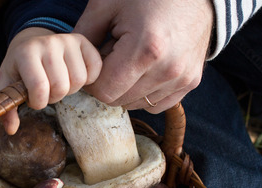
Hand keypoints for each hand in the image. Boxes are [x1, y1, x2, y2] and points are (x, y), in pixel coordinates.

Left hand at [0, 27, 101, 133]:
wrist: (30, 42)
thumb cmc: (19, 67)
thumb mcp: (7, 84)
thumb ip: (8, 107)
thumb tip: (11, 130)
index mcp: (26, 53)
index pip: (39, 87)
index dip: (38, 102)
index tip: (33, 98)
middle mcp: (48, 43)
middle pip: (62, 86)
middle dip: (53, 97)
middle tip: (46, 91)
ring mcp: (67, 40)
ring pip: (80, 80)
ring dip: (70, 89)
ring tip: (58, 83)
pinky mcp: (83, 41)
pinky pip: (95, 68)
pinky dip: (88, 79)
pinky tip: (73, 77)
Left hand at [74, 0, 212, 112]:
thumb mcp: (107, 4)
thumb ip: (83, 36)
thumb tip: (70, 64)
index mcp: (145, 50)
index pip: (104, 92)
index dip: (93, 80)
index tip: (97, 60)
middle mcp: (167, 69)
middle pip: (119, 100)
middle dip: (110, 82)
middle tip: (114, 54)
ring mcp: (182, 78)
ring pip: (136, 104)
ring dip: (127, 87)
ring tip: (132, 57)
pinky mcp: (191, 81)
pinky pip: (156, 104)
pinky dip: (145, 92)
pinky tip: (145, 69)